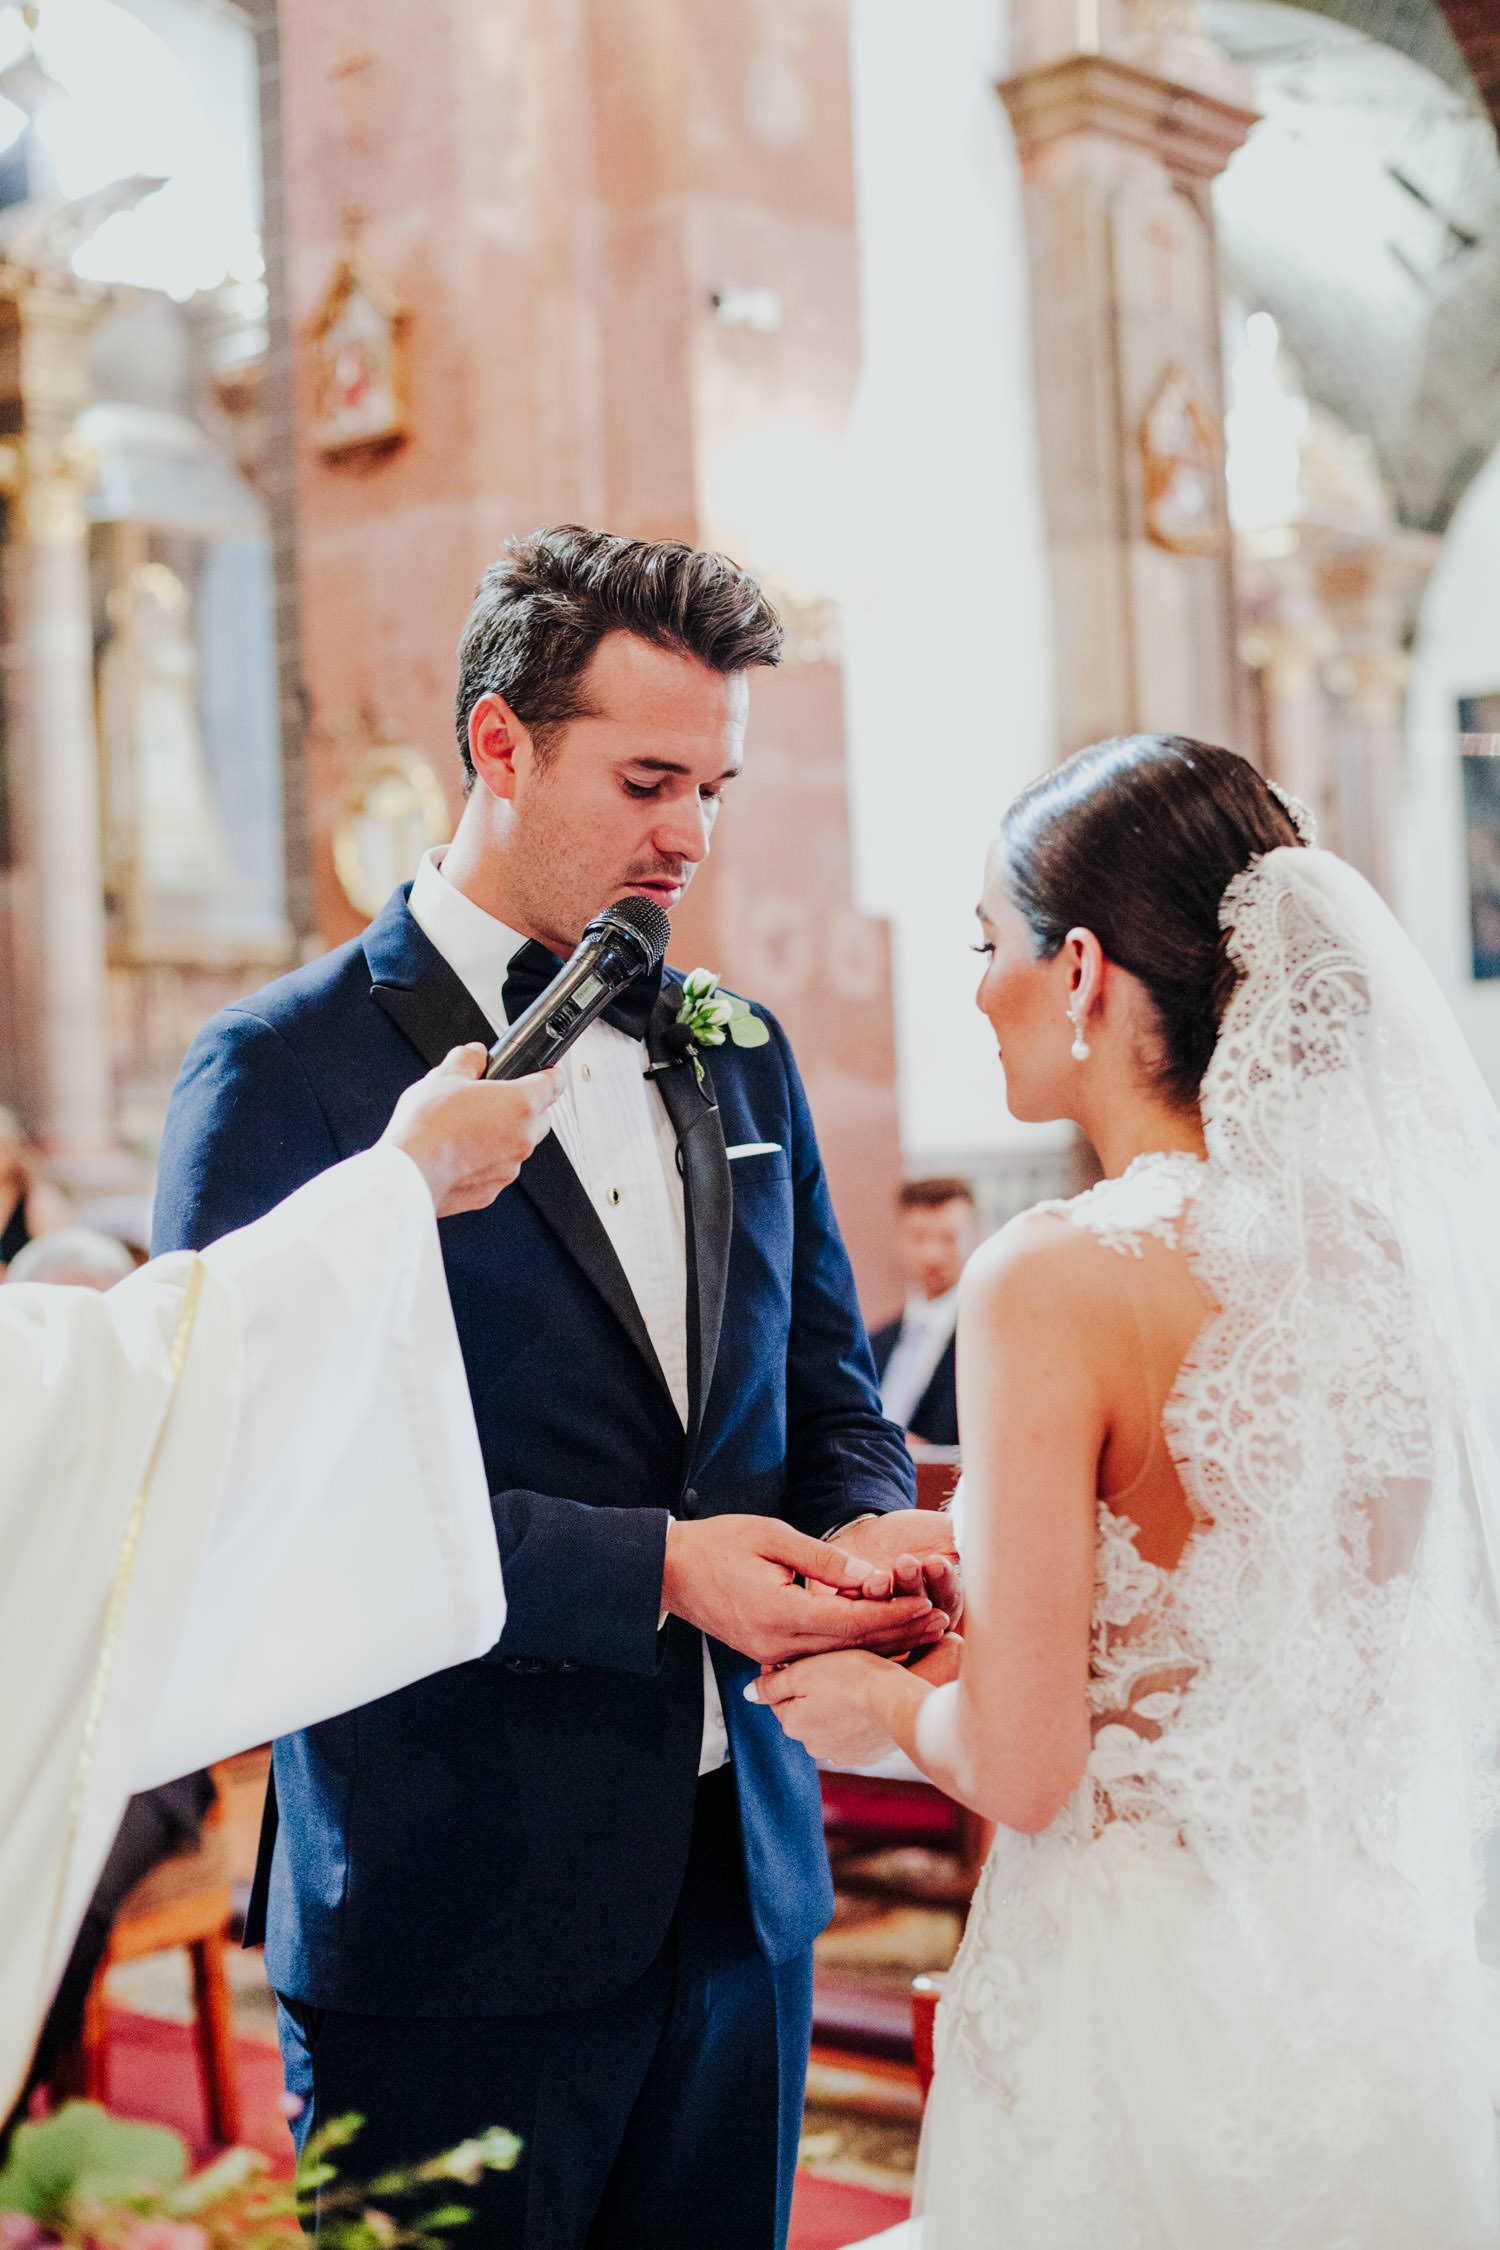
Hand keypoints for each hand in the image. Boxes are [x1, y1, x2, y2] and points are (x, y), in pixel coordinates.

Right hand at [379, 1046, 561, 1216]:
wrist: (411, 1171)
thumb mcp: (444, 1076)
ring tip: (470, 1127)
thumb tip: (474, 1054)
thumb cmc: (429, 1127)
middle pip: (541, 1117)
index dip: (550, 1074)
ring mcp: (510, 1168)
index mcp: (520, 1104)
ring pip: (519, 1146)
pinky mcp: (492, 1190)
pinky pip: (498, 1169)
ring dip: (504, 1135)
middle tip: (495, 1099)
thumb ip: (467, 1059)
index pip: (554, 1084)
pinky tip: (460, 1152)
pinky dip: (487, 1161)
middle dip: (525, 1107)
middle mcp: (523, 1138)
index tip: (545, 1072)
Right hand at [661, 1514, 946, 1668]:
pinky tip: (883, 1632)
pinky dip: (854, 1642)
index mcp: (778, 1613)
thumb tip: (869, 1575)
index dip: (892, 1613)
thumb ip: (821, 1559)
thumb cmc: (718, 1543)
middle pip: (851, 1644)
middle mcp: (777, 1643)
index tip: (928, 1604)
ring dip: (882, 1640)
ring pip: (839, 1652)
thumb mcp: (771, 1536)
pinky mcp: (768, 1652)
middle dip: (898, 1632)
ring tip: (923, 1627)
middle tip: (942, 1621)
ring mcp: (771, 1653)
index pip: (850, 1620)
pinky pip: (820, 1651)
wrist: (669, 1571)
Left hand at [747, 1631, 963, 1763]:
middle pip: (803, 1711)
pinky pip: (852, 1734)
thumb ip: (772, 1685)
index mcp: (792, 1724)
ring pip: (827, 1723)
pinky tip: (866, 1704)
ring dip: (833, 1708)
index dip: (789, 1672)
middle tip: (831, 1668)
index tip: (806, 1656)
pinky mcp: (865, 1755)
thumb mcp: (805, 1672)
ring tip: (851, 1684)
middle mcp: (811, 1745)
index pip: (779, 1695)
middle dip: (811, 1693)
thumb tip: (749, 1694)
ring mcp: (840, 1753)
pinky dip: (855, 1721)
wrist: (899, 1701)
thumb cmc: (853, 1678)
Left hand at [837, 1510, 962, 1627]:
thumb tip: (997, 1538)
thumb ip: (967, 1542)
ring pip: (887, 1618)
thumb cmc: (919, 1535)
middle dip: (913, 1588)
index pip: (949, 1600)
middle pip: (919, 1614)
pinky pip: (856, 1616)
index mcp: (947, 1602)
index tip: (936, 1561)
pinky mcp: (857, 1620)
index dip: (944, 1583)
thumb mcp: (948, 1532)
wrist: (873, 1532)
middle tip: (907, 1564)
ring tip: (878, 1577)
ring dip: (884, 1598)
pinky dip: (854, 1601)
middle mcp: (919, 1621)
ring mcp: (888, 1623)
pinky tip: (855, 1587)